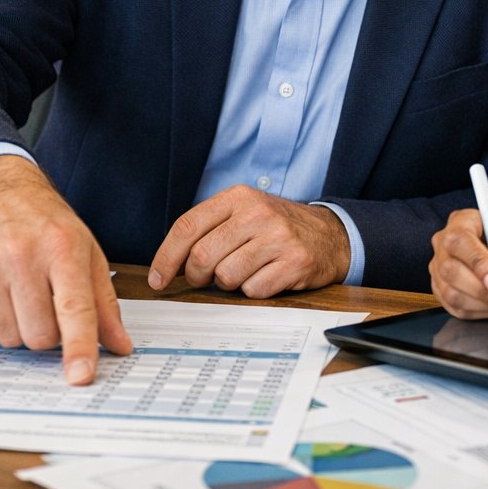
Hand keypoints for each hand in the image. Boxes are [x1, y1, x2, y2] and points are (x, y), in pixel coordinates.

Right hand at [0, 156, 132, 384]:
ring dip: (19, 328)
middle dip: (48, 334)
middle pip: (40, 335)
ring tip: (22, 294)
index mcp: (62, 247)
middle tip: (47, 304)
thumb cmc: (47, 225)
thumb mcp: (86, 253)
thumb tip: (120, 346)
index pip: (74, 309)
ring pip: (9, 338)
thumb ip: (104, 304)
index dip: (79, 347)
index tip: (80, 376)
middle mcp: (22, 253)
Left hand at [147, 185, 349, 296]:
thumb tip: (168, 265)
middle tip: (205, 279)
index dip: (166, 257)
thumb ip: (207, 230)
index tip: (158, 280)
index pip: (188, 226)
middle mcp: (257, 213)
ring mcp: (278, 237)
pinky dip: (253, 291)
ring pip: (226, 276)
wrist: (329, 235)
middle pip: (203, 256)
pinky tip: (266, 276)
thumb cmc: (275, 228)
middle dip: (197, 276)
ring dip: (228, 283)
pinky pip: (254, 291)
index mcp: (237, 197)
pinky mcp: (295, 263)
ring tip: (244, 271)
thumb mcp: (242, 213)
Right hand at [428, 209, 487, 316]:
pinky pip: (457, 310)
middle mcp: (448, 244)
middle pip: (450, 268)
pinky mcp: (446, 294)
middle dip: (481, 288)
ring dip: (485, 302)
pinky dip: (483, 312)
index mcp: (467, 221)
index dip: (477, 261)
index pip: (459, 239)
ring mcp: (444, 270)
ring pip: (451, 293)